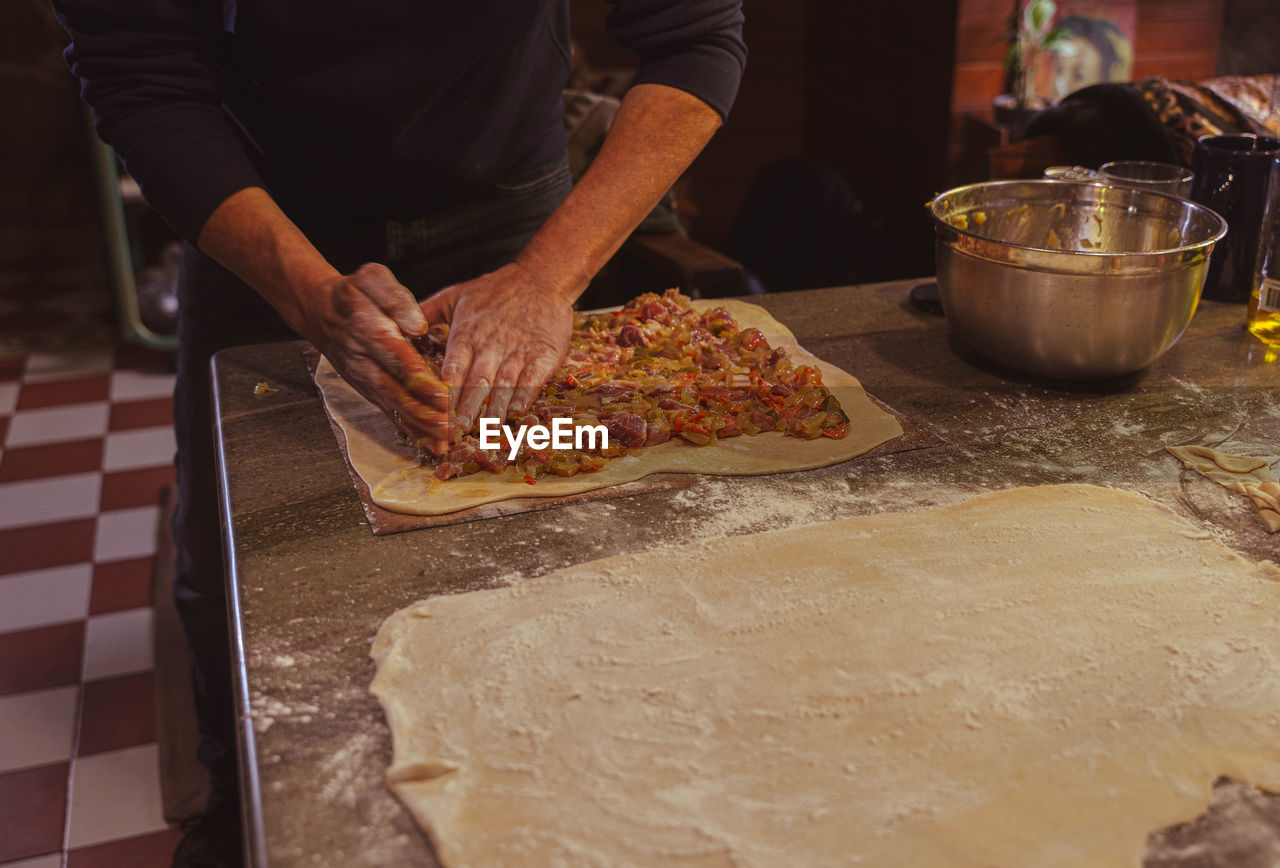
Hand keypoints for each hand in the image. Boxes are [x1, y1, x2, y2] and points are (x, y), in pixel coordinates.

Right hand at [300, 263, 450, 450]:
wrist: (319, 311)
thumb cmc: (353, 294)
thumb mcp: (372, 279)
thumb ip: (395, 299)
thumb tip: (417, 325)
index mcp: (368, 330)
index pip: (397, 358)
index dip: (420, 378)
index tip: (443, 393)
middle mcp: (365, 360)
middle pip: (397, 391)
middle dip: (425, 412)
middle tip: (451, 426)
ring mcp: (365, 379)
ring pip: (394, 407)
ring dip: (420, 426)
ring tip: (445, 440)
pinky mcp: (368, 390)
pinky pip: (389, 412)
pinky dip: (409, 428)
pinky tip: (429, 442)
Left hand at [419, 261, 573, 432]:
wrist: (540, 277)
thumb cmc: (496, 289)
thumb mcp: (456, 295)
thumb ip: (426, 312)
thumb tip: (397, 327)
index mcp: (467, 334)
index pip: (452, 370)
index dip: (443, 396)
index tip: (435, 417)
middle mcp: (490, 345)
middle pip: (475, 383)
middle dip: (465, 411)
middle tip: (456, 435)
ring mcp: (518, 350)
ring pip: (503, 384)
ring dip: (494, 409)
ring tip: (485, 431)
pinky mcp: (544, 353)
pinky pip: (533, 378)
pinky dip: (525, 395)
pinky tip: (517, 411)